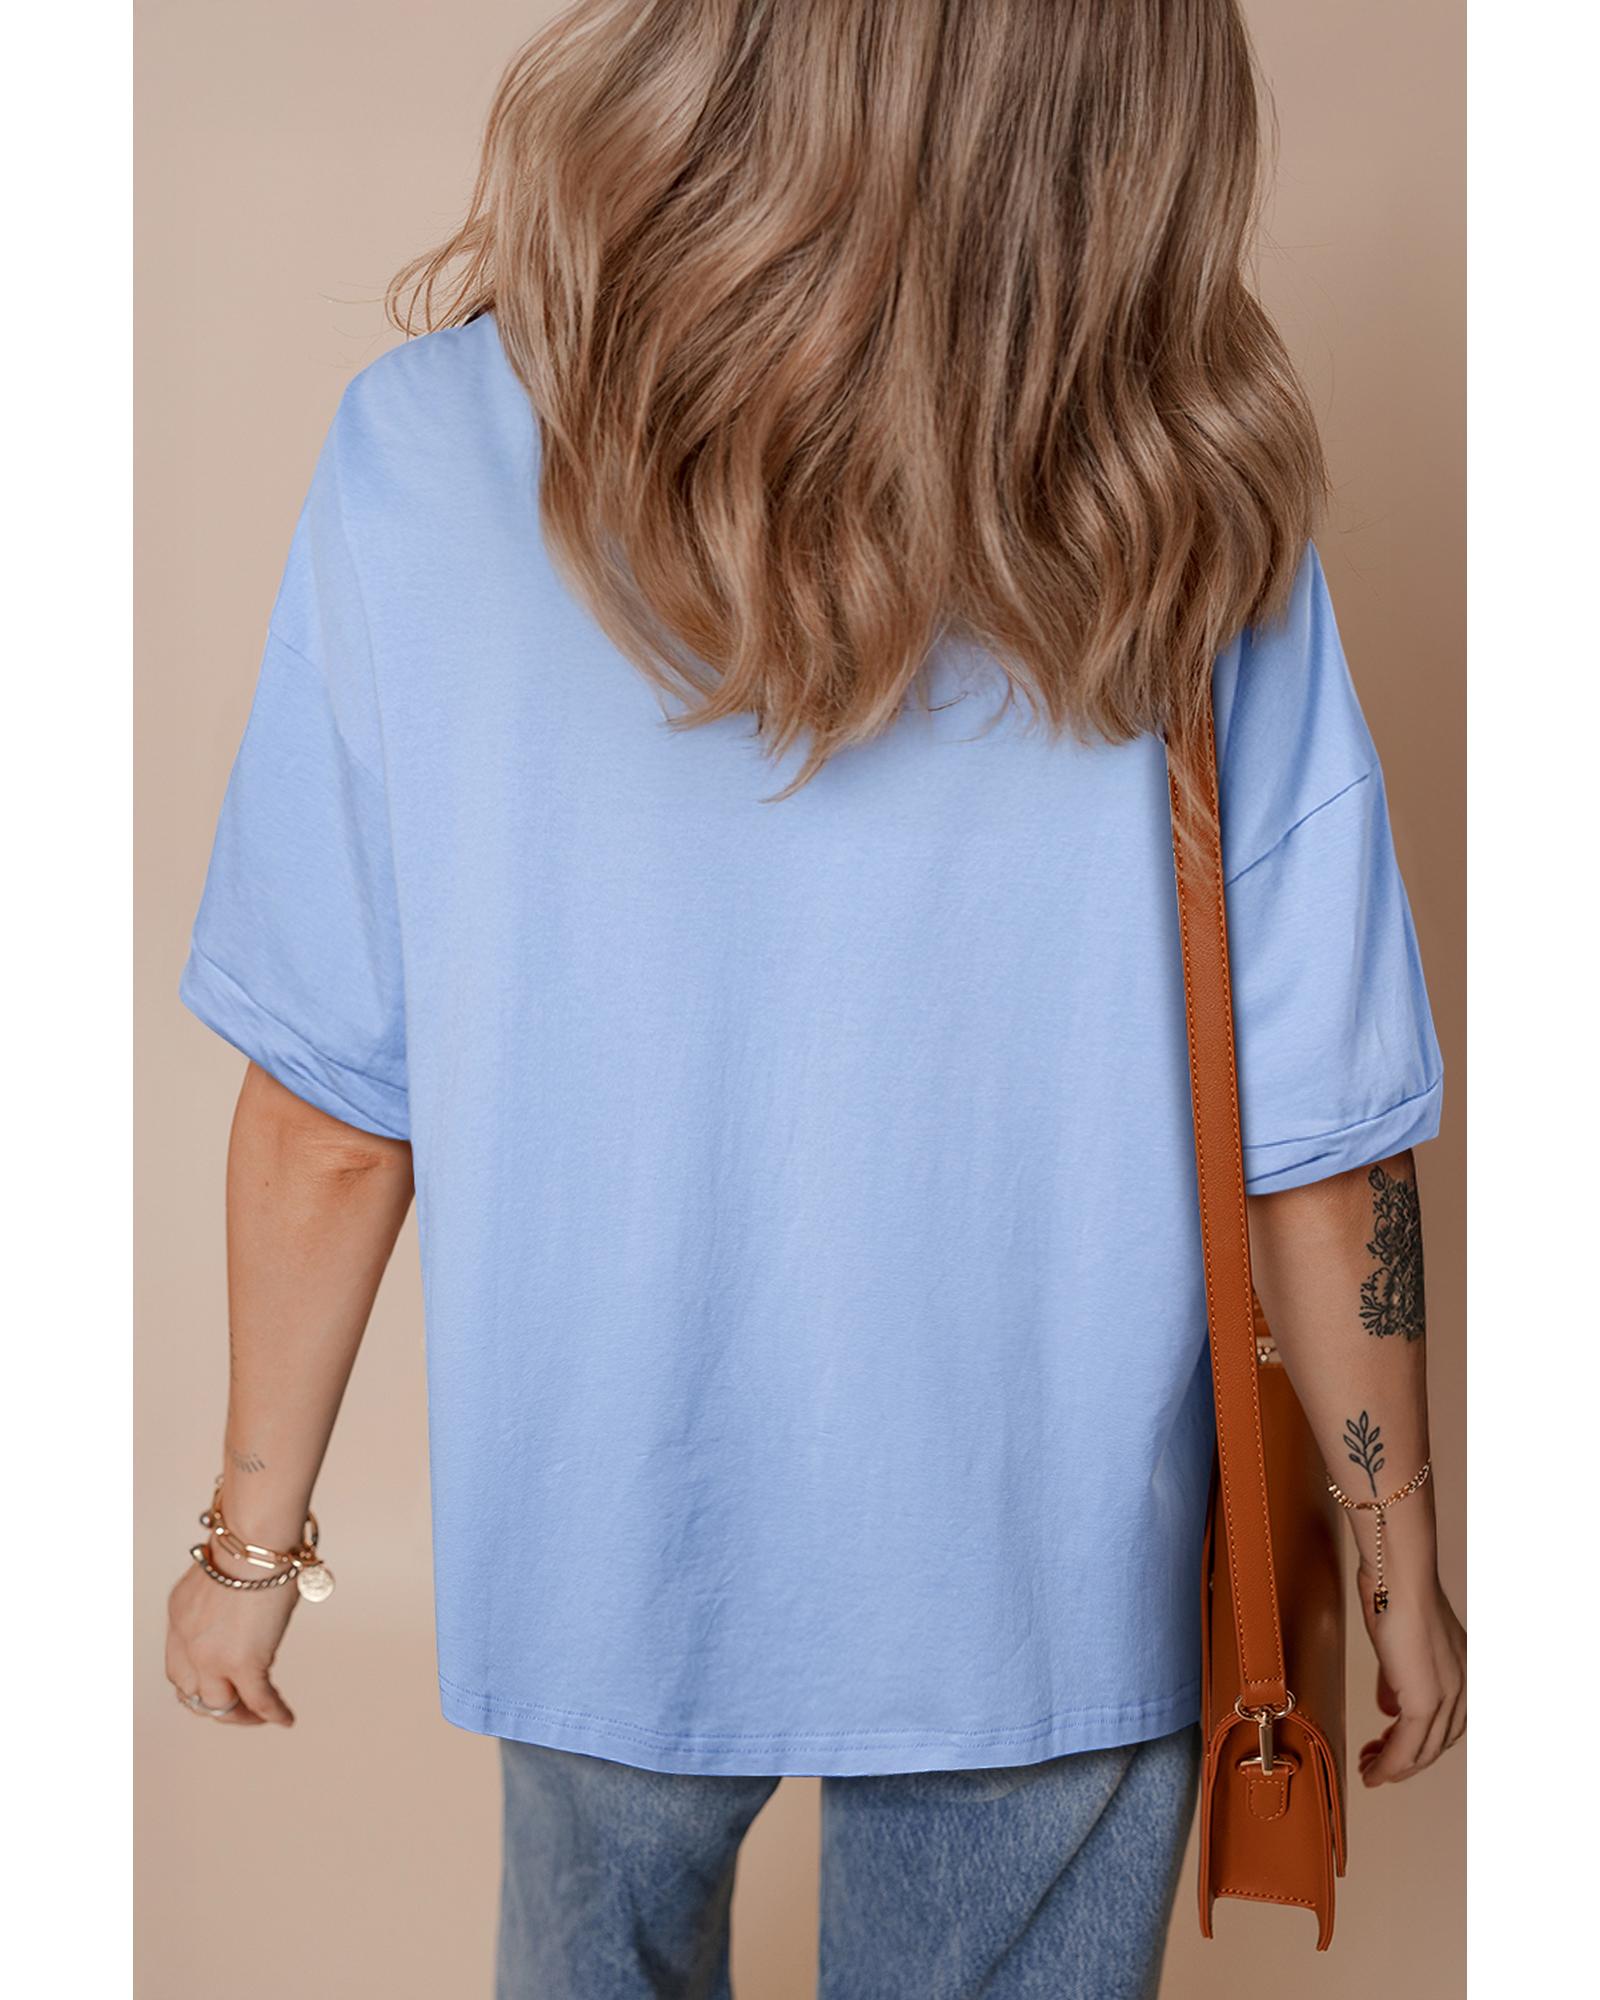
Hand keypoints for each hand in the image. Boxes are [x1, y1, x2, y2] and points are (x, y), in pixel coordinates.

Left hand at [165, 1552, 297, 1727]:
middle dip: (215, 1704)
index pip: (179, 1664)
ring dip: (240, 1715)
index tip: (220, 1681)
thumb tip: (254, 1608)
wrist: (255, 1539)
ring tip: (259, 1716)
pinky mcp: (242, 1662)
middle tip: (238, 1707)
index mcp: (180, 1614)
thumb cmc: (251, 1542)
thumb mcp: (224, 1574)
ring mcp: (211, 1656)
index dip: (198, 1680)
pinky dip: (272, 1713)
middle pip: (191, 1692)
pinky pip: (257, 1700)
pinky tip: (285, 1718)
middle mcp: (187, 1640)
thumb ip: (228, 1597)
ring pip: (218, 1705)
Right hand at [1355, 1566, 1464, 1784]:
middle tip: (1376, 1766)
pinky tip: (1374, 1770)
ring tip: (1370, 1772)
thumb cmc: (1395, 1594)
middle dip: (1405, 1761)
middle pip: (1436, 1744)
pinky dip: (1390, 1765)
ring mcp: (1447, 1697)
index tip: (1390, 1750)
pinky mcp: (1426, 1701)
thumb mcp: (1398, 1644)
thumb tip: (1388, 1710)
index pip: (1444, 1724)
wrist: (1399, 1577)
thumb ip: (1397, 1680)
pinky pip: (1407, 1747)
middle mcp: (1462, 1689)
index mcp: (1460, 1673)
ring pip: (1423, 1752)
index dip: (1418, 1742)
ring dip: (1394, 1768)